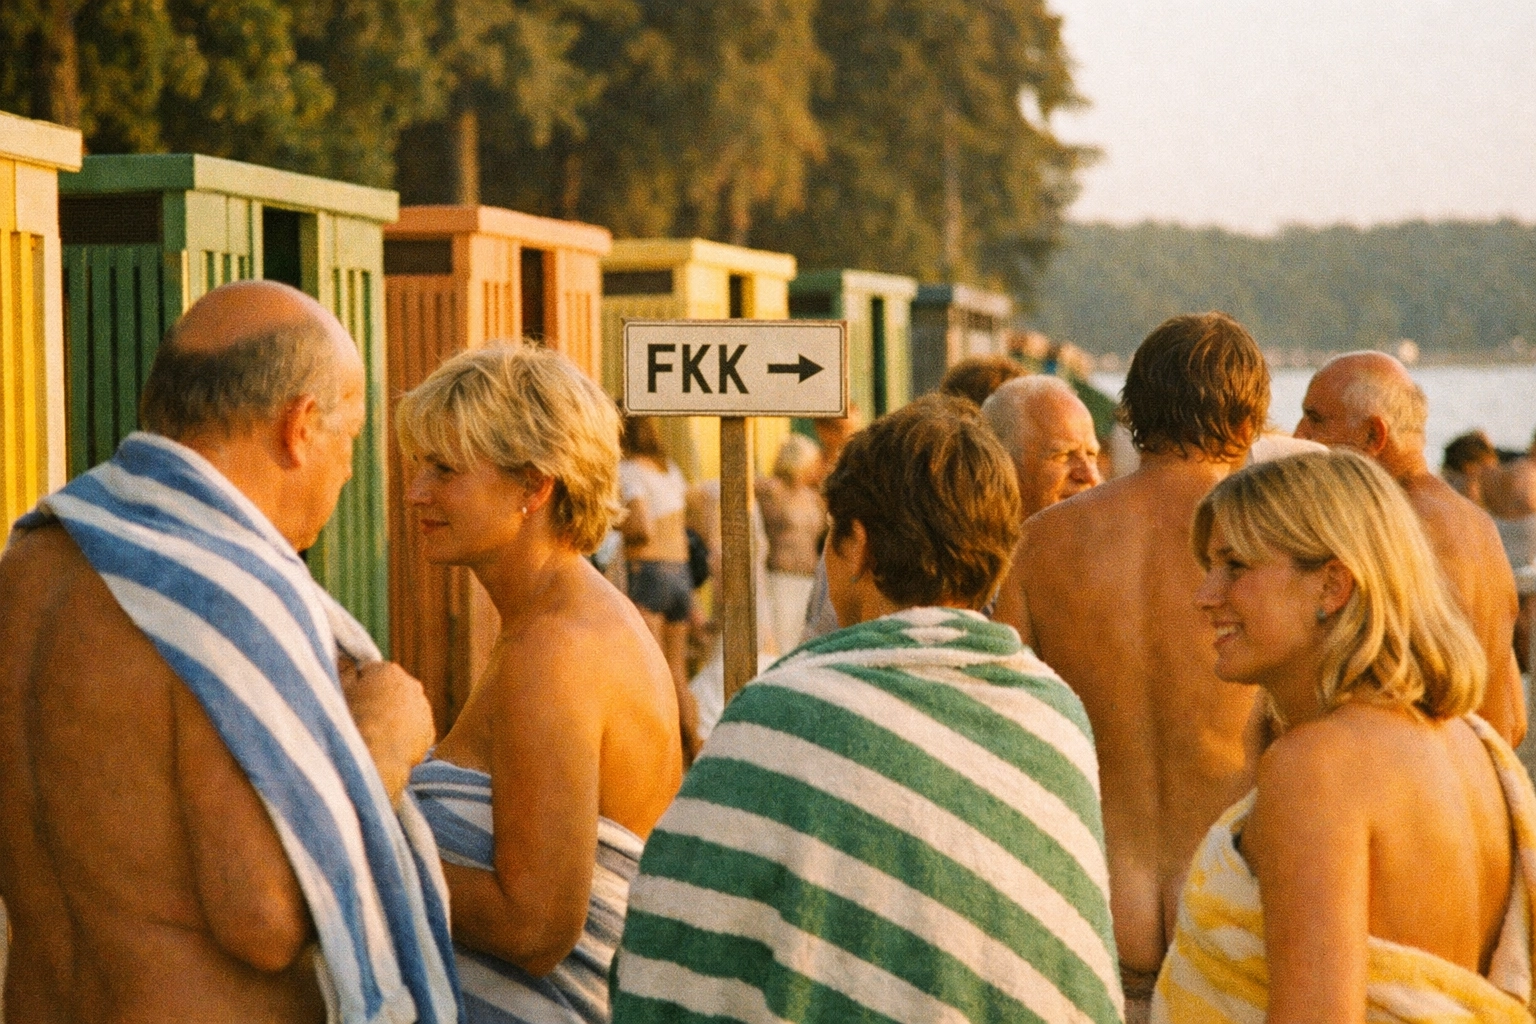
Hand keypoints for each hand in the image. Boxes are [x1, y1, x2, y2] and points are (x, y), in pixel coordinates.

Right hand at [341, 661, 434, 803]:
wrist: (374, 758)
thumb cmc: (352, 720)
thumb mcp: (340, 690)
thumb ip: (344, 669)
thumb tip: (345, 657)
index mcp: (390, 670)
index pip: (371, 672)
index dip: (358, 687)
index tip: (351, 702)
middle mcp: (413, 685)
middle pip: (391, 689)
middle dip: (379, 700)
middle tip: (362, 719)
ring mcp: (423, 709)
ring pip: (405, 709)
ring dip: (394, 717)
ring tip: (374, 736)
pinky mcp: (429, 732)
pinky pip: (414, 729)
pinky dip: (404, 735)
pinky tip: (388, 746)